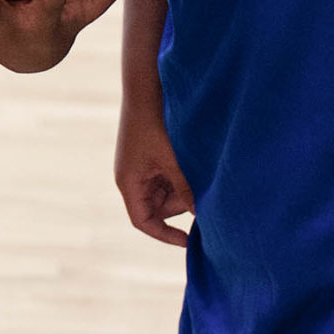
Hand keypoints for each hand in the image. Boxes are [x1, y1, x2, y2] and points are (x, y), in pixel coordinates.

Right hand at [114, 96, 193, 247]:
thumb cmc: (154, 126)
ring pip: (164, 193)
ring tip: (198, 174)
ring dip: (182, 189)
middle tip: (204, 196)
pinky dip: (181, 178)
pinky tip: (193, 166)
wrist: (145, 92)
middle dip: (180, 205)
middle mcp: (131, 179)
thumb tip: (200, 215)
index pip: (143, 221)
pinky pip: (165, 179)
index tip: (189, 241)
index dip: (165, 235)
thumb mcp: (172, 162)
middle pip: (157, 208)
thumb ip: (185, 190)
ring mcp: (140, 169)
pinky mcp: (149, 159)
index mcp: (129, 183)